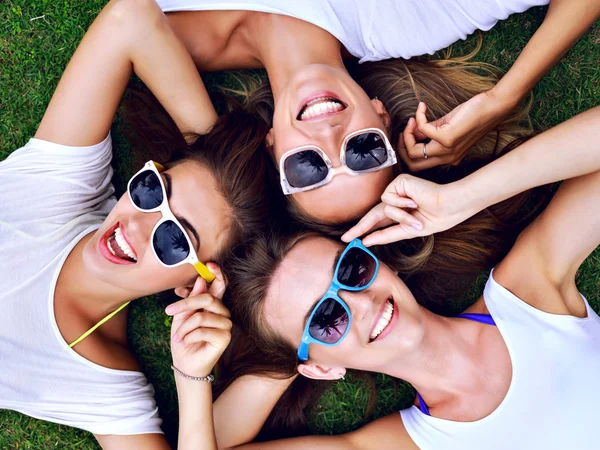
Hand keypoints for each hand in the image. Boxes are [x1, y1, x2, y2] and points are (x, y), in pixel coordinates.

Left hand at [166, 264, 230, 378]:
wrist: (184, 364)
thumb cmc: (183, 339)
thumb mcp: (182, 316)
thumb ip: (192, 298)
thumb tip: (201, 279)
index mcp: (213, 305)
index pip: (220, 285)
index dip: (216, 274)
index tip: (208, 265)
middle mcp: (223, 313)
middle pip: (207, 298)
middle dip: (185, 304)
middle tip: (169, 311)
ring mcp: (226, 325)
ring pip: (201, 316)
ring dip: (184, 327)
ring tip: (179, 336)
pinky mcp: (225, 338)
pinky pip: (202, 330)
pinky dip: (188, 336)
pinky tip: (187, 342)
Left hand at [342, 174, 470, 245]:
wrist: (449, 206)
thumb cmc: (436, 218)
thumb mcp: (408, 230)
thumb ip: (387, 234)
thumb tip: (366, 241)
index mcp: (401, 213)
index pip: (379, 223)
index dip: (366, 231)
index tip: (353, 240)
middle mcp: (397, 202)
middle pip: (373, 215)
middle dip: (360, 227)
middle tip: (346, 238)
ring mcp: (397, 191)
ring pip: (383, 209)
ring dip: (399, 216)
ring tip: (416, 214)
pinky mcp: (398, 182)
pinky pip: (388, 198)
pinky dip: (400, 204)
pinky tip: (413, 201)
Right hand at [399, 90, 513, 170]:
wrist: (492, 107)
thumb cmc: (472, 115)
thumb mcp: (446, 126)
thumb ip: (428, 132)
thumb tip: (413, 131)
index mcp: (448, 157)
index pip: (418, 164)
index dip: (407, 150)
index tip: (407, 133)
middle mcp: (447, 158)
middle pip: (412, 164)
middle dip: (402, 148)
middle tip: (404, 131)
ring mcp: (447, 150)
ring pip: (414, 152)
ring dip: (408, 134)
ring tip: (412, 120)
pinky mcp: (448, 137)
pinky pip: (423, 129)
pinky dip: (419, 117)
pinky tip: (422, 107)